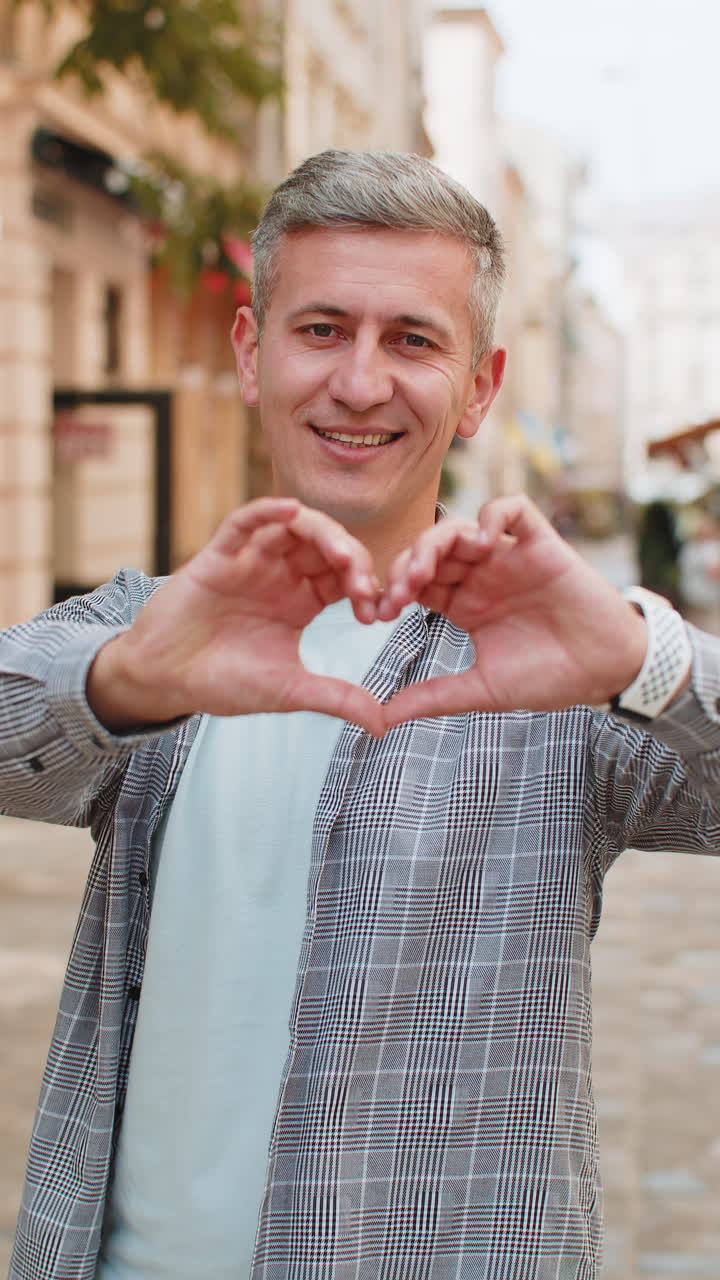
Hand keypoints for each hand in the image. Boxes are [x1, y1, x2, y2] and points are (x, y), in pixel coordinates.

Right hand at [88, 498, 383, 735]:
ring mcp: (250, 561)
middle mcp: (280, 574)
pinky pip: (245, 522)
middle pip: (327, 546)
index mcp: (302, 600)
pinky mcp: (218, 556)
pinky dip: (268, 511)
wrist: (165, 681)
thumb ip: (336, 698)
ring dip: (323, 532)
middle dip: (353, 559)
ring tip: (341, 553)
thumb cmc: (223, 682)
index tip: (376, 615)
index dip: (366, 588)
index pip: (345, 578)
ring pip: (294, 527)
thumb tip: (383, 725)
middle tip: (364, 585)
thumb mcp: (289, 691)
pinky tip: (290, 510)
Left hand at [377, 495, 647, 727]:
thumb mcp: (483, 690)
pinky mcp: (542, 544)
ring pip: (461, 527)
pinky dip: (493, 515)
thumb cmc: (549, 679)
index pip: (415, 583)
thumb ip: (434, 697)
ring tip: (424, 569)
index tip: (377, 614)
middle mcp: (482, 576)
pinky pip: (514, 509)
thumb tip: (382, 719)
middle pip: (430, 551)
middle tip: (397, 593)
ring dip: (434, 541)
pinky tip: (481, 542)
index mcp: (463, 605)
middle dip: (405, 566)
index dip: (392, 591)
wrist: (605, 671)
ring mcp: (510, 558)